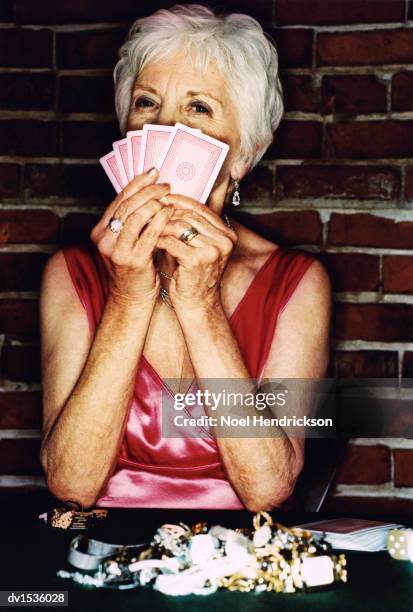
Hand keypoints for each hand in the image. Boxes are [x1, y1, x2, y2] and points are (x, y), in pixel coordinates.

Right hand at [90, 168, 172, 306]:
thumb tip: (150, 192)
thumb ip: (133, 220)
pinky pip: (149, 234)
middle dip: (148, 191)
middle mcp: (104, 239)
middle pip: (127, 205)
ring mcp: (116, 250)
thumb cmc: (135, 267)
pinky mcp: (132, 260)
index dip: (136, 183)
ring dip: (154, 203)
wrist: (132, 297)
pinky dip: (161, 220)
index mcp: (100, 231)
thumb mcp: (128, 240)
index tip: (153, 172)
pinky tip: (170, 213)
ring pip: (136, 216)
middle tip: (165, 186)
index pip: (119, 199)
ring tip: (168, 199)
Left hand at [156, 194, 236, 309]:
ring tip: (150, 225)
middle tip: (152, 210)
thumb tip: (170, 201)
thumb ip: (192, 226)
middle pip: (191, 217)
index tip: (164, 198)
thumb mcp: (198, 247)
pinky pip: (173, 242)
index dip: (182, 202)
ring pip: (181, 227)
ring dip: (162, 225)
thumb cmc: (194, 276)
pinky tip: (151, 241)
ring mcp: (213, 250)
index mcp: (228, 235)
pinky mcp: (198, 260)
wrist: (197, 304)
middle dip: (169, 213)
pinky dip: (159, 240)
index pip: (202, 210)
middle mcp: (224, 241)